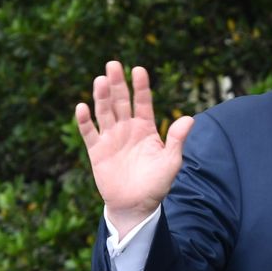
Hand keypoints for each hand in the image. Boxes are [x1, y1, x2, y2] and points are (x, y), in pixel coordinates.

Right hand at [74, 60, 194, 236]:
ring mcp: (111, 138)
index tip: (138, 69)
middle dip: (117, 83)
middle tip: (113, 64)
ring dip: (101, 96)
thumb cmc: (156, 184)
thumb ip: (177, 140)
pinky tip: (82, 107)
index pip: (143, 102)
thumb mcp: (171, 161)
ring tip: (100, 80)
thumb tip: (189, 119)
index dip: (140, 86)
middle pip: (120, 101)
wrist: (137, 206)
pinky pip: (89, 132)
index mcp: (145, 127)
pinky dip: (84, 121)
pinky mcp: (97, 151)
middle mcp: (126, 128)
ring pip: (104, 112)